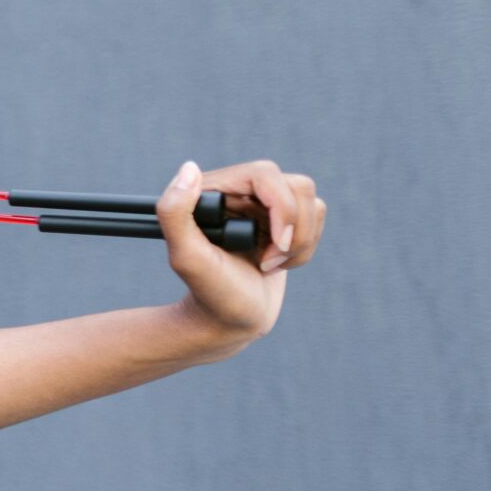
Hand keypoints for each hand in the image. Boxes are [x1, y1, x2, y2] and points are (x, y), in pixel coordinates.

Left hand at [154, 158, 326, 344]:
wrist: (230, 321)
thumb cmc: (208, 292)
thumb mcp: (186, 258)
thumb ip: (174, 213)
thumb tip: (188, 168)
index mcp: (214, 192)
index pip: (265, 174)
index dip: (281, 207)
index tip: (274, 245)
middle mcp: (240, 193)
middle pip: (298, 186)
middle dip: (293, 230)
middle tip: (268, 261)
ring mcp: (263, 207)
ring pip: (312, 203)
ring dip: (299, 241)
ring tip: (270, 264)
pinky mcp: (282, 223)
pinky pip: (316, 219)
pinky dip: (304, 249)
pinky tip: (277, 264)